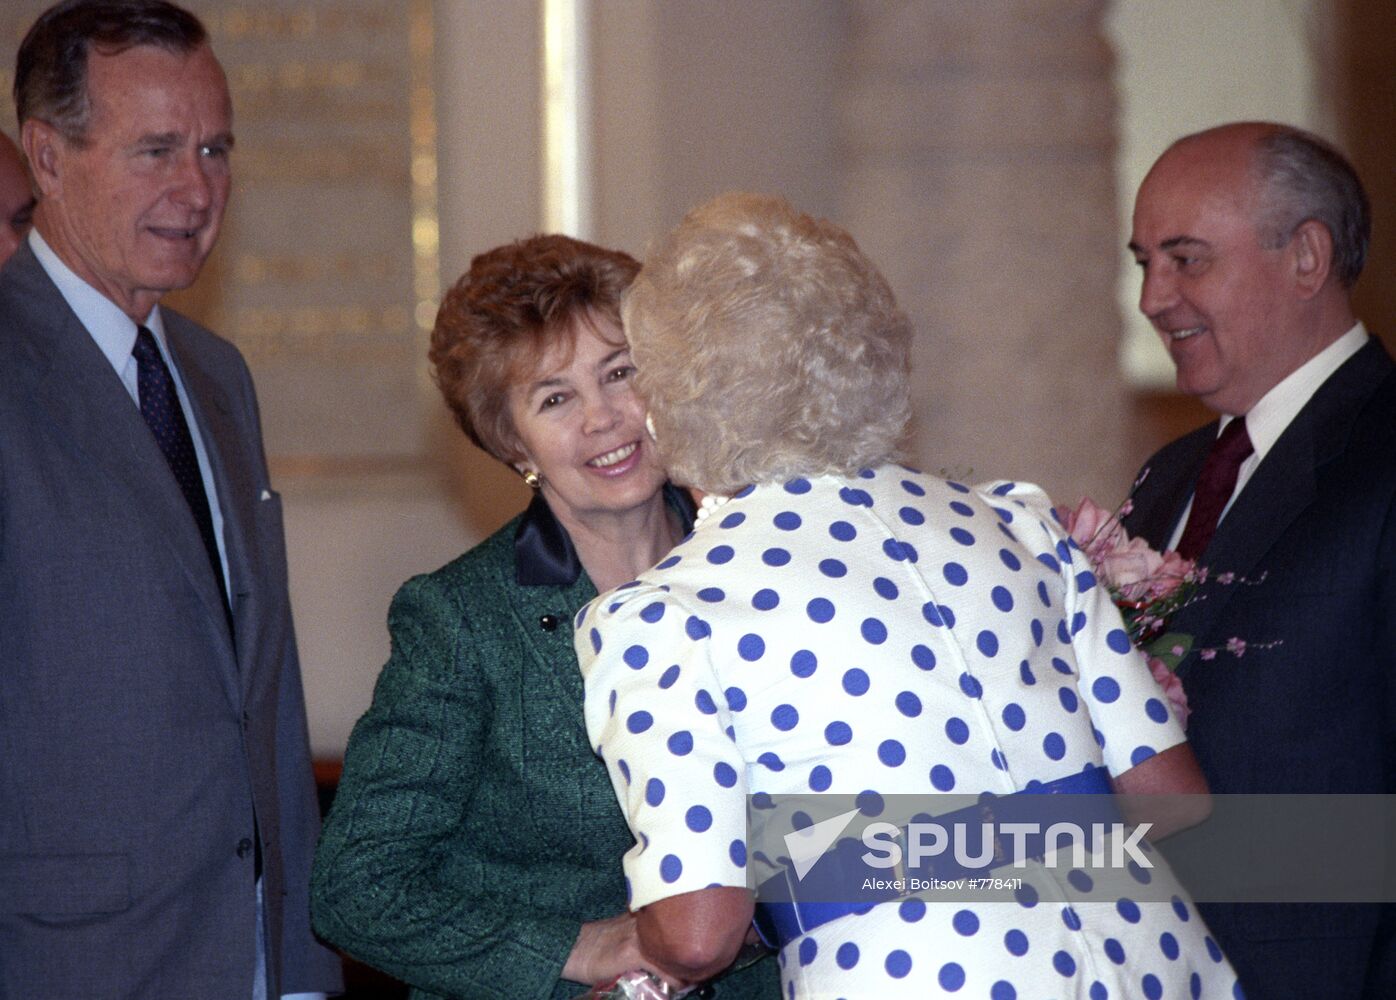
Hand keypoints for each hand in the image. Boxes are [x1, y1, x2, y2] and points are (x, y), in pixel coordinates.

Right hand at [563, 912, 691, 992]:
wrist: (574, 947)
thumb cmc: (597, 945)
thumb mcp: (625, 936)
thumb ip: (646, 940)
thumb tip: (666, 958)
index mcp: (646, 917)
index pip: (679, 926)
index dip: (692, 942)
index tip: (702, 957)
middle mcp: (646, 923)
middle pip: (682, 937)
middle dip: (694, 956)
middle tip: (703, 971)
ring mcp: (640, 937)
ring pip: (675, 953)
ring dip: (687, 970)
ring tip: (693, 982)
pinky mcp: (633, 953)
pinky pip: (662, 969)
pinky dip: (673, 980)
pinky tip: (677, 988)